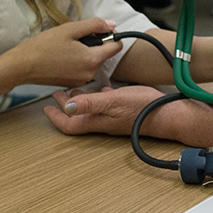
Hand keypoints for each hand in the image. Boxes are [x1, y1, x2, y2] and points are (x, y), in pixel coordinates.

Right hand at [2, 17, 121, 87]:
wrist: (21, 66)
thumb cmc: (44, 46)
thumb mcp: (71, 29)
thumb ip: (95, 25)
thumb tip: (111, 24)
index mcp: (92, 60)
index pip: (117, 46)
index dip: (111, 34)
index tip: (97, 29)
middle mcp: (90, 74)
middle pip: (105, 54)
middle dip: (96, 42)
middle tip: (77, 36)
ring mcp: (80, 81)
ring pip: (93, 61)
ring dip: (86, 51)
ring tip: (67, 45)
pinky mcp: (71, 83)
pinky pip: (83, 68)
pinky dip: (78, 60)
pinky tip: (63, 55)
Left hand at [45, 85, 163, 135]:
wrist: (165, 114)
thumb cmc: (141, 108)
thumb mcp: (113, 101)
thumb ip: (90, 103)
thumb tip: (66, 107)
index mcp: (96, 120)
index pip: (69, 124)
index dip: (56, 117)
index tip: (46, 107)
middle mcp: (102, 120)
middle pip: (77, 116)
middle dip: (65, 105)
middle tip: (57, 93)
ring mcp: (112, 116)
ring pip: (90, 110)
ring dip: (80, 100)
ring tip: (74, 88)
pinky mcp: (122, 110)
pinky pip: (104, 104)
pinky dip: (97, 96)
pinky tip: (101, 88)